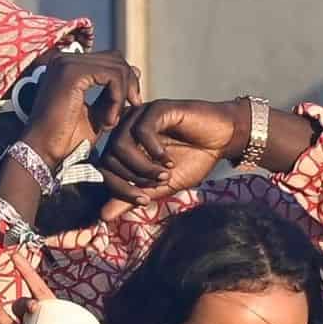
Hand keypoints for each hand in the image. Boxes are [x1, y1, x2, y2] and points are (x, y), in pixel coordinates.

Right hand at [22, 49, 142, 170]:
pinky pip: (112, 76)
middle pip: (115, 59)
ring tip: (112, 121)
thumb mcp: (96, 115)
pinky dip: (117, 98)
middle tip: (131, 108)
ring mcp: (68, 63)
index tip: (132, 104)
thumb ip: (113, 94)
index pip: (109, 60)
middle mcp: (66, 59)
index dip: (127, 80)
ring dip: (122, 96)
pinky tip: (108, 119)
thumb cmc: (66, 141)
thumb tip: (136, 70)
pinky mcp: (72, 72)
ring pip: (116, 66)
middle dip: (130, 84)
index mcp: (70, 66)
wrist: (43, 153)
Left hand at [99, 97, 245, 202]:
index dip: (119, 190)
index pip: (104, 168)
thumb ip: (132, 197)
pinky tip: (169, 160)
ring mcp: (141, 115)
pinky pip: (142, 130)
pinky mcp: (157, 107)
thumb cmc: (192, 160)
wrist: (219, 141)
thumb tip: (103, 216)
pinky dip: (154, 151)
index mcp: (125, 144)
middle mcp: (127, 127)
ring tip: (165, 173)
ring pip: (121, 144)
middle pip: (109, 157)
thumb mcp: (159, 187)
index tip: (144, 200)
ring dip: (143, 167)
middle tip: (159, 184)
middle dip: (133, 179)